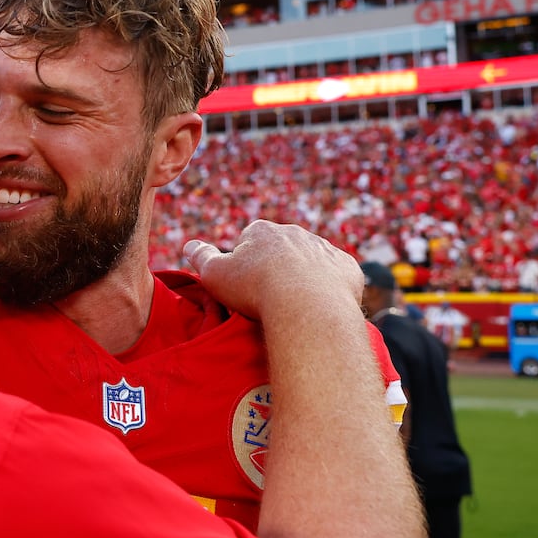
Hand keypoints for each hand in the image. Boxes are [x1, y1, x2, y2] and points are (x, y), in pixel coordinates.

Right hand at [184, 219, 361, 321]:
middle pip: (281, 250)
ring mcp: (324, 249)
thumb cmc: (255, 289)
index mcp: (262, 231)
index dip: (244, 265)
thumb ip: (200, 257)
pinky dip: (329, 287)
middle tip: (268, 298)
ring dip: (303, 277)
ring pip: (310, 262)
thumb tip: (189, 246)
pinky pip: (337, 275)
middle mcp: (295, 233)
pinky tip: (319, 305)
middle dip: (275, 268)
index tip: (244, 286)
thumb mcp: (214, 274)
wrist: (307, 306)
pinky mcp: (348, 267)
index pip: (248, 242)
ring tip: (295, 305)